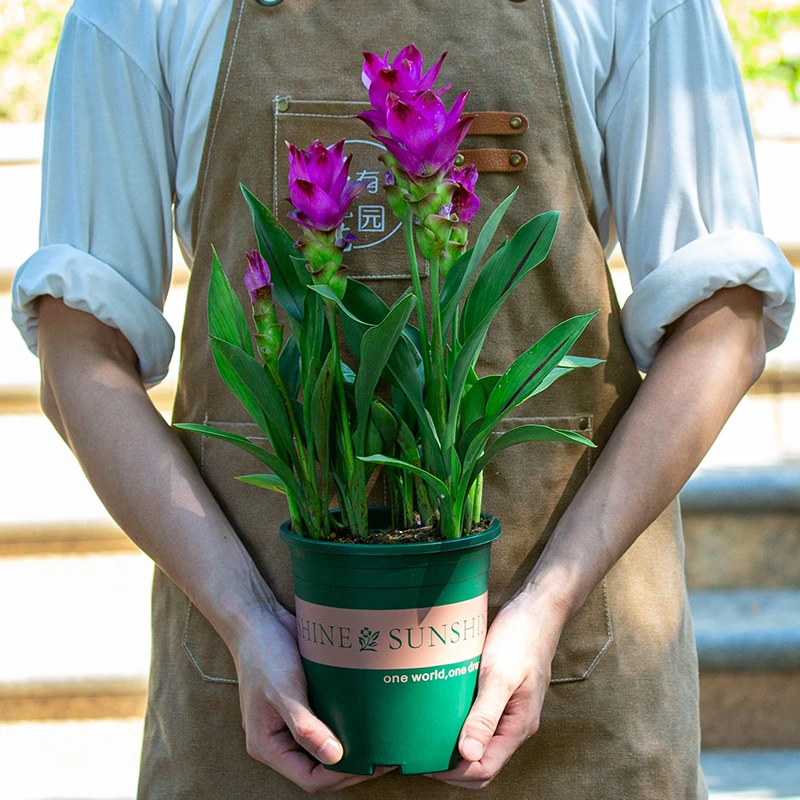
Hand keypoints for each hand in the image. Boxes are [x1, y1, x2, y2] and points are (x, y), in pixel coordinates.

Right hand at [230, 603, 394, 791]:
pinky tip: (367, 720)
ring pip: (325, 747)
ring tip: (381, 742)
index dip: (342, 776)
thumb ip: (305, 726)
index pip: (310, 777)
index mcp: (268, 745)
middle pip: (320, 767)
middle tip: (384, 755)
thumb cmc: (264, 653)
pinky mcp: (304, 702)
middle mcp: (280, 738)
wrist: (258, 618)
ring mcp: (292, 721)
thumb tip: (333, 758)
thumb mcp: (284, 689)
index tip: (373, 764)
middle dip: (352, 765)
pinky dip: (347, 726)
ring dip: (352, 747)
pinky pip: (327, 723)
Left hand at [426, 592, 565, 789]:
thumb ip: (485, 715)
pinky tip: (440, 714)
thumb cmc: (521, 638)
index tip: (423, 762)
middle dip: (451, 767)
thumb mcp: (500, 675)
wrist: (537, 609)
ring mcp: (508, 710)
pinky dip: (459, 725)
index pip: (483, 769)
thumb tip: (468, 754)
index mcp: (518, 726)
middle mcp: (514, 724)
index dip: (453, 773)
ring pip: (479, 743)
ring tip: (425, 737)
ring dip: (454, 747)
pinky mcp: (500, 695)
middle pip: (481, 763)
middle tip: (419, 753)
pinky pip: (479, 721)